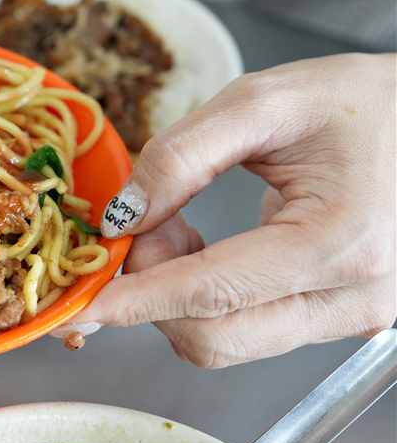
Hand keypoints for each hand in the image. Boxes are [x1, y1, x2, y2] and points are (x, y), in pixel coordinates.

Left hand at [66, 53, 395, 366]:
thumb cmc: (364, 101)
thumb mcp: (264, 101)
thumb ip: (181, 155)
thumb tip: (121, 217)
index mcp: (341, 240)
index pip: (212, 293)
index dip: (135, 300)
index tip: (79, 307)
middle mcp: (356, 298)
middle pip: (214, 337)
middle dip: (152, 290)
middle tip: (146, 223)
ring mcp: (355, 318)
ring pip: (228, 341)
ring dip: (177, 293)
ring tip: (180, 224)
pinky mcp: (343, 319)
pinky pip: (251, 329)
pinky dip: (207, 297)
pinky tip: (206, 246)